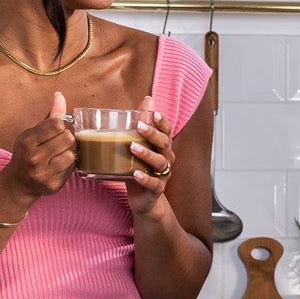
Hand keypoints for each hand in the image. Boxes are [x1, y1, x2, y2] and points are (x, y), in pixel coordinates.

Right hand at [0, 92, 76, 199]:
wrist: (19, 182)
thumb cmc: (29, 152)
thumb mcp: (33, 132)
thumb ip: (50, 116)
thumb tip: (60, 95)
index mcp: (27, 141)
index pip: (57, 124)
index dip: (60, 125)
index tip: (56, 129)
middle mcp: (33, 158)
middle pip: (68, 138)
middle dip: (67, 138)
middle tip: (60, 142)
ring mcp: (42, 173)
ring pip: (71, 154)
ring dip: (68, 153)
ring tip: (59, 154)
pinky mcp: (52, 185)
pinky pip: (71, 169)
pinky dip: (68, 166)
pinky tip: (58, 166)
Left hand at [126, 95, 173, 212]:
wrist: (144, 200)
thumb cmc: (141, 168)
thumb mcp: (139, 145)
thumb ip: (142, 124)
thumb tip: (147, 99)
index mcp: (163, 147)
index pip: (167, 131)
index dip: (162, 122)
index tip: (154, 113)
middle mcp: (166, 159)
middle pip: (165, 144)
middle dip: (153, 134)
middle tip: (139, 126)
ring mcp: (162, 175)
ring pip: (160, 162)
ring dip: (147, 154)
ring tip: (132, 147)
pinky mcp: (155, 190)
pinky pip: (154, 184)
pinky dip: (145, 178)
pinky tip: (135, 174)